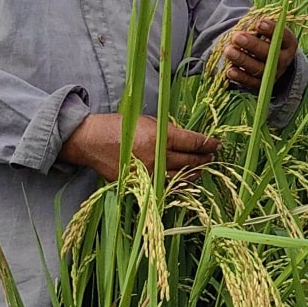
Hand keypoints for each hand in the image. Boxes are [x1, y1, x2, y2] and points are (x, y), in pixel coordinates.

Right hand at [60, 113, 219, 181]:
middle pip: (190, 161)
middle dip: (204, 158)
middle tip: (211, 156)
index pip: (193, 143)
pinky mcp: (139, 185)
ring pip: (180, 178)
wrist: (90, 141)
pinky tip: (184, 181)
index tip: (217, 144)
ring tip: (201, 169)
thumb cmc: (118, 126)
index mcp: (159, 137)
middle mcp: (156, 157)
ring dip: (194, 173)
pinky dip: (177, 184)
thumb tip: (187, 139)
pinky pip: (164, 186)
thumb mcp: (147, 120)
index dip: (208, 143)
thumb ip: (168, 131)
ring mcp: (148, 174)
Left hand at [218, 16, 298, 91]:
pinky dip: (239, 76)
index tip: (258, 23)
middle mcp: (283, 60)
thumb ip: (260, 25)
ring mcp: (272, 74)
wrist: (267, 60)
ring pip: (258, 68)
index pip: (282, 36)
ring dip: (242, 60)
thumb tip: (249, 20)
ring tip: (228, 50)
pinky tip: (229, 70)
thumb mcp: (267, 30)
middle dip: (252, 45)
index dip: (271, 30)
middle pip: (269, 54)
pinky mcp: (259, 84)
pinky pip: (250, 82)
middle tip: (236, 37)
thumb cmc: (264, 38)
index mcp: (288, 43)